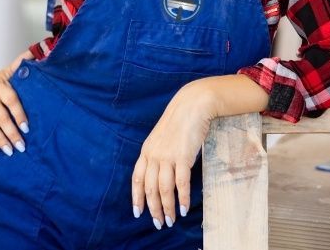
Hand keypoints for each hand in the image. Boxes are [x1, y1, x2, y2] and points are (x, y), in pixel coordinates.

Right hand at [0, 49, 33, 155]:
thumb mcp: (7, 71)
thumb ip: (21, 63)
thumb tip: (36, 51)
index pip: (11, 102)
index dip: (19, 115)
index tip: (26, 128)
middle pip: (1, 118)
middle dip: (11, 133)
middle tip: (21, 146)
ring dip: (1, 140)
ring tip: (11, 151)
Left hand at [131, 81, 215, 229]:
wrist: (192, 105)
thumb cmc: (180, 120)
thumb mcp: (162, 137)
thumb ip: (159, 153)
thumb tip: (161, 172)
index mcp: (146, 150)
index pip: (137, 178)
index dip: (137, 197)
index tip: (138, 212)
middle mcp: (154, 154)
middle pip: (149, 188)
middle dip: (153, 208)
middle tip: (159, 223)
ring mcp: (168, 156)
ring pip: (164, 188)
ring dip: (167, 207)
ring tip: (171, 220)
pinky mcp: (183, 156)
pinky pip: (180, 183)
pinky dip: (182, 198)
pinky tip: (184, 208)